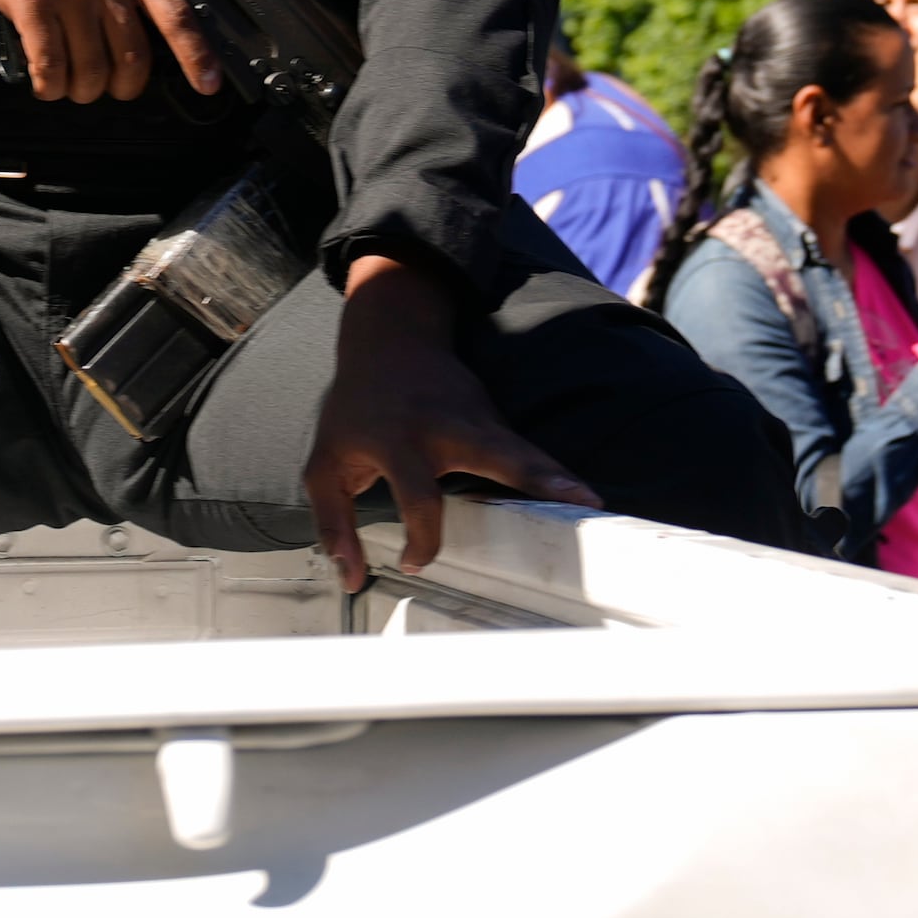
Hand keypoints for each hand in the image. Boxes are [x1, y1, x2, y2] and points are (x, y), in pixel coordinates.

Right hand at [0, 0, 227, 103]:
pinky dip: (50, 85)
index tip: (208, 85)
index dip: (195, 54)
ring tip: (70, 86)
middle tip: (105, 88)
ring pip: (90, 67)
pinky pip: (50, 63)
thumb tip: (146, 47)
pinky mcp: (30, 0)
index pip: (174, 12)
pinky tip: (46, 85)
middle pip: (132, 54)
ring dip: (80, 90)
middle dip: (121, 86)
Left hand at [300, 258, 595, 590]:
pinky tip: (580, 498)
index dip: (423, 538)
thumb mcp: (324, 462)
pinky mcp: (493, 418)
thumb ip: (333, 522)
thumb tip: (351, 578)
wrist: (389, 340)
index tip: (416, 563)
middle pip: (493, 453)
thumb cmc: (354, 410)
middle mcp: (445, 426)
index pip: (419, 496)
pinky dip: (550, 474)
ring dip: (556, 476)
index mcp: (399, 439)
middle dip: (532, 477)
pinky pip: (523, 450)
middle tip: (574, 502)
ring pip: (521, 449)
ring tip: (593, 503)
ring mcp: (476, 417)